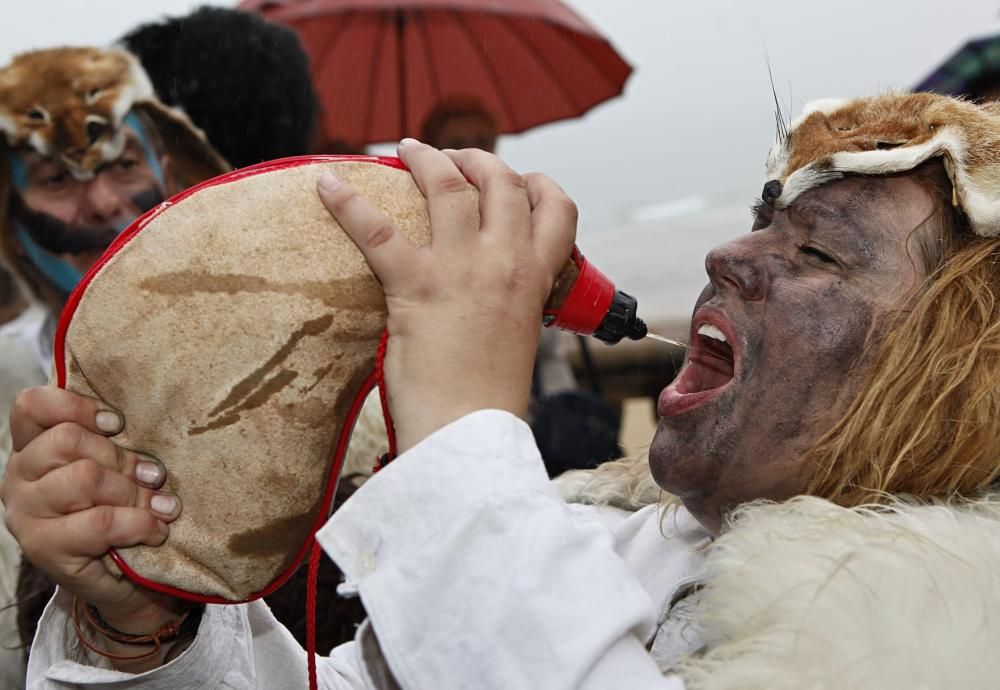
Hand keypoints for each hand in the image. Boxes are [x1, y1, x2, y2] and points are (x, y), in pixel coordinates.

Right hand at [1, 386, 186, 667]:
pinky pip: (101, 521)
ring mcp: (26, 514)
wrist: (130, 581)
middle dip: (121, 457)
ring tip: (156, 504)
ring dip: (131, 491)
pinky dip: (138, 523)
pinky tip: (155, 530)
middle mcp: (19, 476)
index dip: (78, 406)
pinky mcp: (44, 549)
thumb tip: (143, 421)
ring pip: (85, 476)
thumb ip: (115, 442)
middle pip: (68, 439)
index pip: (34, 406)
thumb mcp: (119, 467)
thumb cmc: (124, 510)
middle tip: (150, 477)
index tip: (117, 424)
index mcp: (33, 447)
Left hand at [317, 140, 576, 450]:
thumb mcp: (517, 339)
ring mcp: (461, 270)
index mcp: (536, 278)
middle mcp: (506, 263)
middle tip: (452, 158)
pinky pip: (377, 231)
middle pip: (501, 181)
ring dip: (426, 159)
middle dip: (477, 158)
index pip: (557, 208)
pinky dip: (348, 202)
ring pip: (448, 187)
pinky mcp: (415, 287)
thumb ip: (510, 304)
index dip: (538, 182)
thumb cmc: (489, 401)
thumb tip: (484, 295)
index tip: (518, 178)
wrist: (468, 434)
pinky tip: (326, 183)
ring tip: (407, 148)